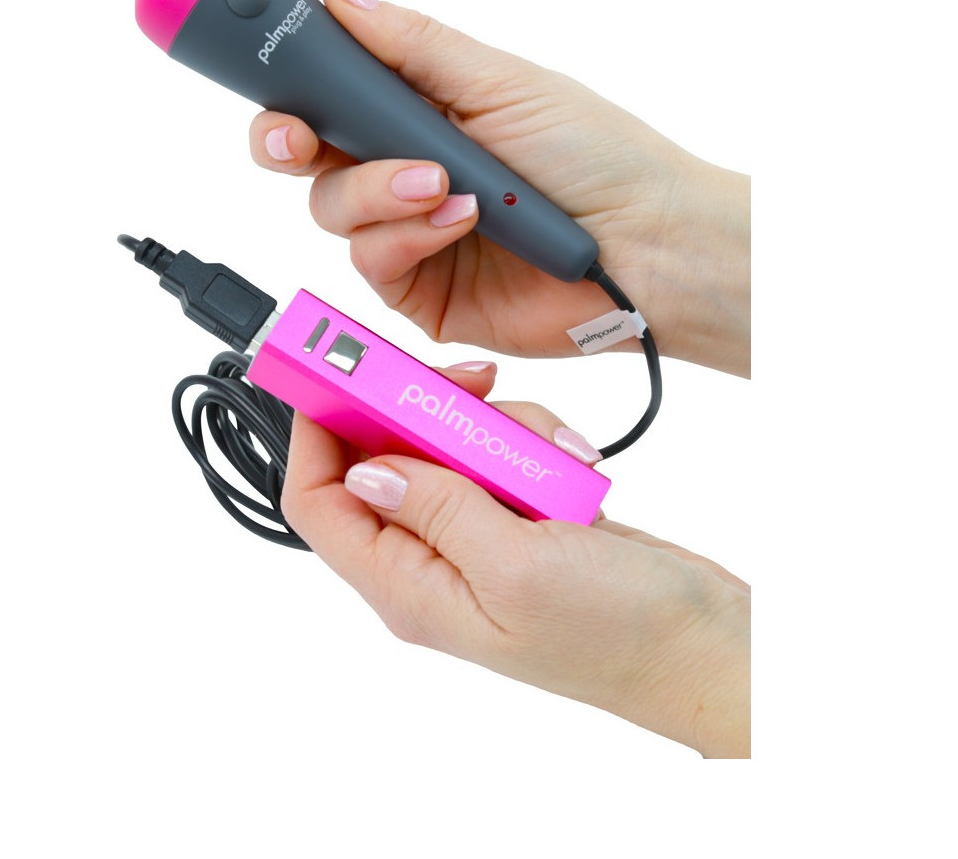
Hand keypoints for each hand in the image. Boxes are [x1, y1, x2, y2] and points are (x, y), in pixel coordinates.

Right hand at [249, 0, 749, 375]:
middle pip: (304, 154)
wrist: (649, 245)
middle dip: (290, 142)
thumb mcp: (498, 81)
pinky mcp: (416, 289)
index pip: (325, 92)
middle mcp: (399, 168)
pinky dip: (407, 237)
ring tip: (440, 182)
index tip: (268, 70)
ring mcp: (405, 231)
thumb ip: (410, 44)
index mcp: (415, 109)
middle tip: (300, 138)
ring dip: (377, 190)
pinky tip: (458, 221)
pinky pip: (370, 262)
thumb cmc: (596, 155)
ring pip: (331, 209)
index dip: (287, 84)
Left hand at [283, 363, 750, 757]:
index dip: (314, 434)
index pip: (319, 502)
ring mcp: (476, 538)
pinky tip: (573, 467)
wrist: (706, 648)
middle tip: (470, 385)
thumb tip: (364, 469)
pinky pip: (498, 454)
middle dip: (420, 412)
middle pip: (381, 459)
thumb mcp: (514, 567)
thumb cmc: (619, 634)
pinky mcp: (518, 518)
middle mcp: (430, 563)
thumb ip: (434, 510)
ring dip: (498, 431)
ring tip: (551, 458)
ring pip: (447, 446)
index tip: (337, 373)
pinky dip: (533, 444)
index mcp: (408, 587)